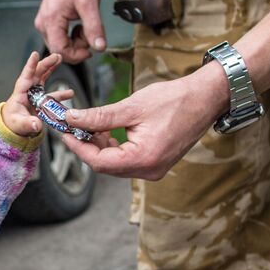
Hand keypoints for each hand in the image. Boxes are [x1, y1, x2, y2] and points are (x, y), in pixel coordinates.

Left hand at [1, 51, 72, 138]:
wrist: (14, 128)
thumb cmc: (12, 123)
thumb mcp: (18, 125)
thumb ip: (28, 124)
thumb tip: (37, 124)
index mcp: (20, 93)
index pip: (25, 76)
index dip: (30, 65)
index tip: (35, 54)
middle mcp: (28, 90)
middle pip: (37, 73)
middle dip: (46, 63)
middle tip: (56, 56)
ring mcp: (35, 94)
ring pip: (43, 78)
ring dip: (51, 68)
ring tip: (60, 59)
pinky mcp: (41, 100)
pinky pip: (52, 94)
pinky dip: (61, 92)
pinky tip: (70, 92)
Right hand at [37, 0, 105, 63]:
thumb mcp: (90, 4)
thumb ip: (94, 27)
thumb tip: (100, 47)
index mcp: (51, 21)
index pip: (60, 51)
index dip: (77, 55)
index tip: (91, 49)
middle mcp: (43, 25)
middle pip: (59, 51)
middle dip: (77, 47)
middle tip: (89, 32)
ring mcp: (43, 24)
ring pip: (60, 46)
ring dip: (75, 42)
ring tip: (83, 24)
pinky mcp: (47, 23)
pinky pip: (59, 39)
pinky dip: (71, 36)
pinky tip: (77, 24)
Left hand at [61, 68, 229, 179]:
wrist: (206, 98)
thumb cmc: (174, 100)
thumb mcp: (132, 107)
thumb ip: (99, 116)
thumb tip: (72, 119)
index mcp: (144, 159)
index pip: (100, 162)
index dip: (78, 147)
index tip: (64, 132)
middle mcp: (150, 170)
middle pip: (106, 166)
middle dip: (87, 146)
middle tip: (73, 126)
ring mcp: (154, 169)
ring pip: (115, 164)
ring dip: (100, 146)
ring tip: (91, 125)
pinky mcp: (156, 163)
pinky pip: (127, 161)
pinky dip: (114, 147)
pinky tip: (108, 130)